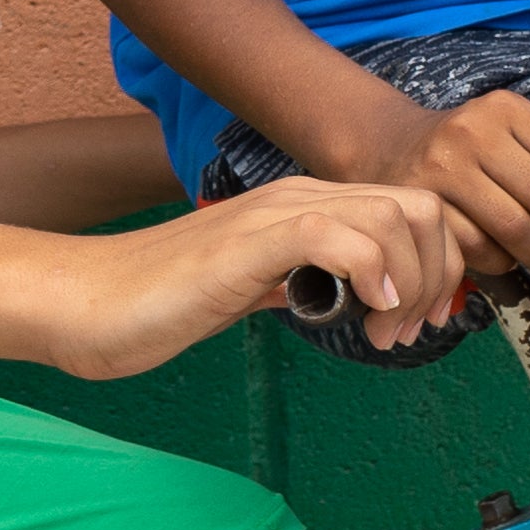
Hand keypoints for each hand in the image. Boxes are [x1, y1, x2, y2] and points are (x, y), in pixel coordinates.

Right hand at [37, 173, 469, 379]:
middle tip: (401, 333)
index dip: (436, 267)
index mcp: (304, 205)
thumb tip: (347, 293)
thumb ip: (300, 279)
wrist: (93, 301)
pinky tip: (363, 312)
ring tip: (380, 333)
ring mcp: (274, 214)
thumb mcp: (253, 287)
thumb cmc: (163, 301)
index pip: (412, 210)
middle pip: (421, 206)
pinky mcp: (249, 241)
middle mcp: (298, 196)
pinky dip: (371, 272)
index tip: (414, 322)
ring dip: (408, 283)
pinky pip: (336, 235)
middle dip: (435, 276)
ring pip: (392, 216)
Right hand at [318, 88, 529, 282]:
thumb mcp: (523, 131)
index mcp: (506, 108)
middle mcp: (472, 131)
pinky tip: (511, 259)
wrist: (395, 148)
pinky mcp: (422, 205)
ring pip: (514, 228)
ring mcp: (441, 168)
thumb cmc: (477, 146)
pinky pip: (478, 248)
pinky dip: (504, 262)